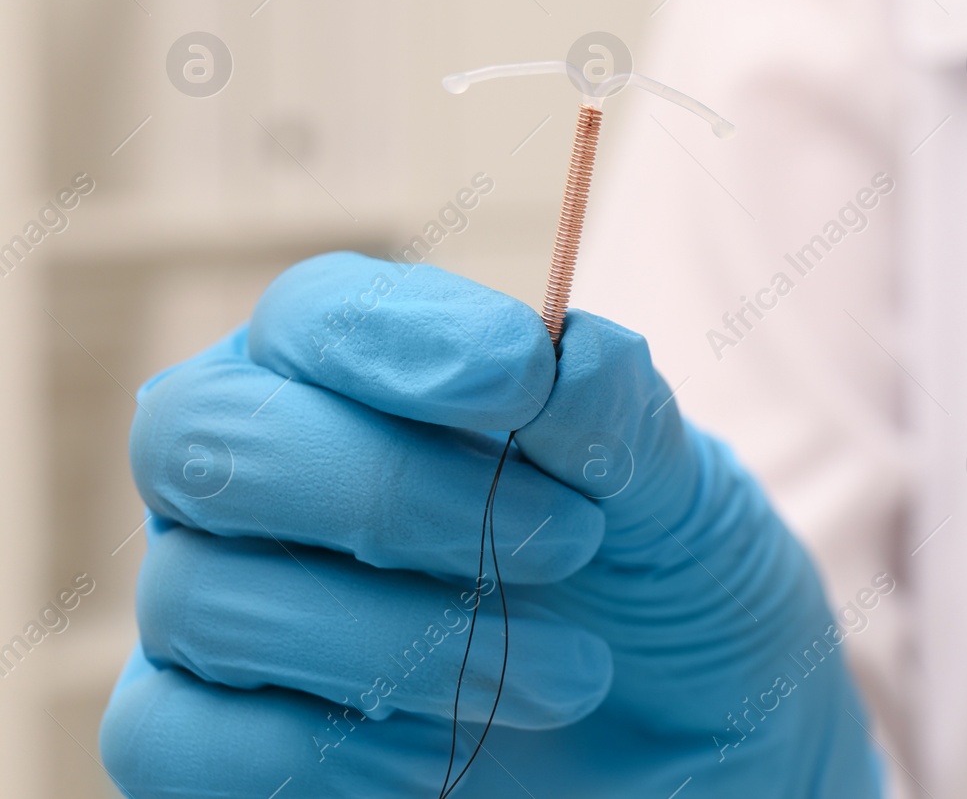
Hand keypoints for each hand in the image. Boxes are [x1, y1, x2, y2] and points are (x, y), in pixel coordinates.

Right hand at [99, 252, 880, 796]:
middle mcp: (266, 482)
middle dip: (382, 490)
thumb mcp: (684, 501)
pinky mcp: (217, 741)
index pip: (314, 316)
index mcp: (364, 381)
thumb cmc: (669, 590)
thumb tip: (568, 355)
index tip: (519, 378)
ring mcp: (226, 612)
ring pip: (201, 597)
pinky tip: (443, 753)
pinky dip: (318, 747)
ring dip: (397, 639)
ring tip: (572, 673)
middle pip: (205, 439)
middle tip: (564, 540)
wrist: (688, 744)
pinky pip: (175, 738)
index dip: (400, 338)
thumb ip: (621, 423)